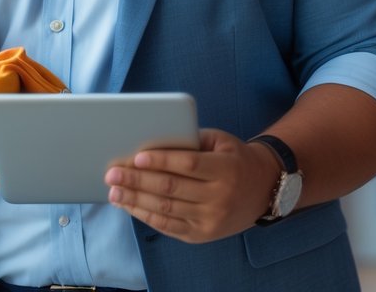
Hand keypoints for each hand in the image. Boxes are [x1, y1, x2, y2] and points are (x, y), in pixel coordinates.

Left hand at [104, 129, 279, 242]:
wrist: (263, 189)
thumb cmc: (235, 158)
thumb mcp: (221, 142)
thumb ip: (190, 141)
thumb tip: (149, 144)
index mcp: (226, 169)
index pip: (188, 165)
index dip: (161, 161)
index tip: (136, 156)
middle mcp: (219, 197)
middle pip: (171, 189)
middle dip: (137, 180)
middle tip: (112, 173)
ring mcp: (210, 220)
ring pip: (166, 210)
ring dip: (135, 200)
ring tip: (114, 191)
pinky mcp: (202, 234)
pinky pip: (168, 226)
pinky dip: (145, 215)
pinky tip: (129, 205)